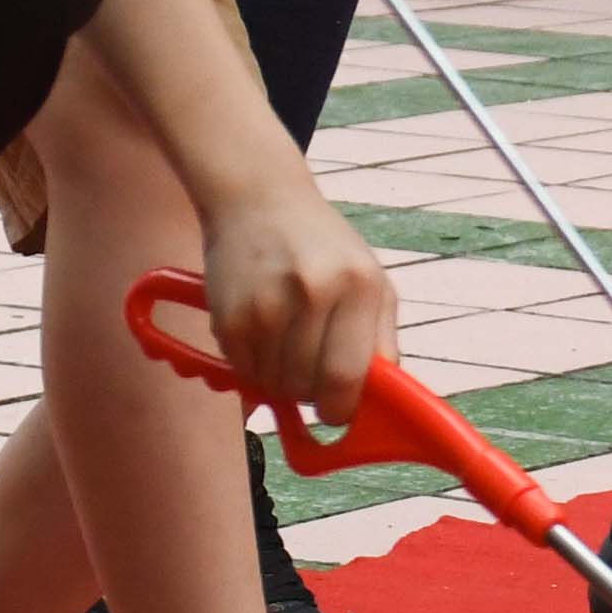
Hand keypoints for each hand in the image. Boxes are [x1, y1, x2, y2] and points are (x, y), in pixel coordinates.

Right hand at [199, 173, 395, 438]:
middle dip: (310, 394)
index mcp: (360, 286)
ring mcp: (268, 305)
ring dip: (280, 379)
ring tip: (286, 343)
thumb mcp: (371, 279)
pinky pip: (244, 369)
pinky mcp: (230, 314)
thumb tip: (379, 398)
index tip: (337, 413)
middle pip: (308, 386)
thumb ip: (381, 338)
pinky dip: (253, 365)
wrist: (259, 199)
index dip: (342, 408)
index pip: (349, 376)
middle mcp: (315, 293)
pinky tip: (263, 333)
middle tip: (310, 376)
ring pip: (275, 383)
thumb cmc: (323, 246)